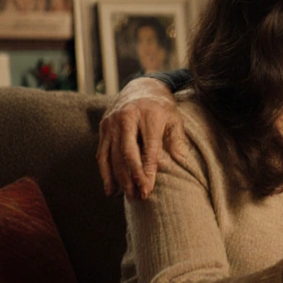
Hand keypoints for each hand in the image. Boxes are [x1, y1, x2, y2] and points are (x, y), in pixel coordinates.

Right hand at [96, 78, 185, 199]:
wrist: (141, 87)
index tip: (149, 187)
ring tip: (130, 195)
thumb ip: (177, 139)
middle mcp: (127, 118)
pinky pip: (102, 154)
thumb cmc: (162, 106)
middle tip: (140, 195)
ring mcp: (112, 123)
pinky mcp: (103, 128)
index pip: (148, 146)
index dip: (148, 169)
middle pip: (128, 152)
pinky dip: (105, 173)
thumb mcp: (174, 118)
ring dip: (120, 178)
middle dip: (134, 176)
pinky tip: (111, 189)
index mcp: (148, 115)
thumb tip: (181, 160)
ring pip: (113, 155)